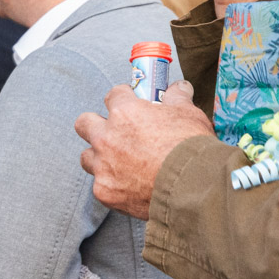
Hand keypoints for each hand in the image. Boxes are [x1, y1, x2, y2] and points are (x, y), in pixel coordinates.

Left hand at [76, 82, 215, 219]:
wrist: (194, 186)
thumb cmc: (191, 148)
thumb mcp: (189, 114)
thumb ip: (177, 98)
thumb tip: (179, 87)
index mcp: (124, 113)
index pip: (113, 95)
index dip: (123, 98)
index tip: (130, 102)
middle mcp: (106, 138)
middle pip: (84, 123)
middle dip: (96, 124)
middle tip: (113, 131)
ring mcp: (102, 166)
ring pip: (87, 157)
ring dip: (99, 157)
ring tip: (120, 162)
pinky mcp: (103, 190)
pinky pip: (100, 184)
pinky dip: (113, 184)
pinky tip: (130, 186)